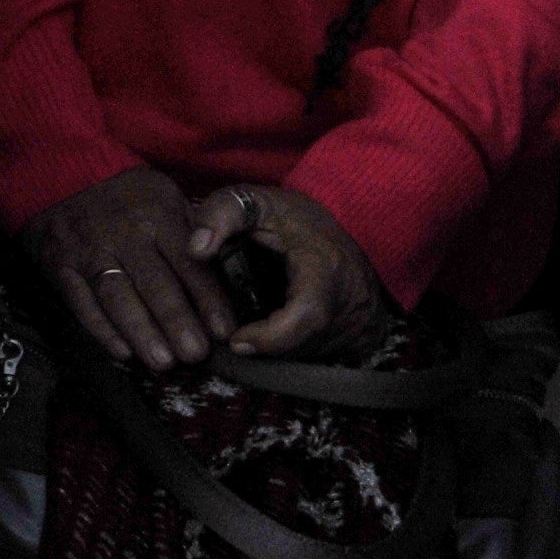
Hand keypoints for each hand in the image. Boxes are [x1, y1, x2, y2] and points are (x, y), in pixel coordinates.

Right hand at [23, 166, 229, 372]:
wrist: (66, 180)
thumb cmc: (132, 200)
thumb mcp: (169, 200)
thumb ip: (197, 236)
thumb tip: (231, 282)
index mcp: (157, 214)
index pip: (189, 262)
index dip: (208, 299)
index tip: (224, 332)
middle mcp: (123, 232)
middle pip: (153, 283)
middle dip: (176, 321)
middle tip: (195, 355)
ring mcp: (88, 248)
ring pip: (117, 296)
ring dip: (141, 332)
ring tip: (163, 362)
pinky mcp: (60, 265)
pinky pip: (81, 302)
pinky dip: (101, 330)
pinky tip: (123, 352)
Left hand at [185, 178, 394, 358]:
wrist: (344, 226)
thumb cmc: (292, 216)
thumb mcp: (253, 202)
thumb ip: (220, 215)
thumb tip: (196, 249)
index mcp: (327, 267)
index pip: (307, 316)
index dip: (270, 338)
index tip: (236, 340)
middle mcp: (353, 301)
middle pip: (305, 344)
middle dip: (266, 345)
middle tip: (236, 336)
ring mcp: (362, 323)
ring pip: (312, 355)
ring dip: (279, 350)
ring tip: (254, 329)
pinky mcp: (363, 338)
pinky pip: (323, 356)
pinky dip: (295, 350)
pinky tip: (278, 331)